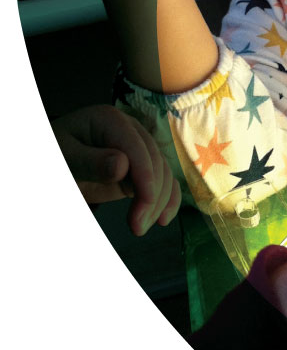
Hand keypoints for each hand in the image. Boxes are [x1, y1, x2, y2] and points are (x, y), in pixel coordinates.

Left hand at [52, 105, 180, 235]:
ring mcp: (138, 147)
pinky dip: (168, 198)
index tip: (145, 203)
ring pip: (163, 173)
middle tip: (137, 228)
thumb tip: (122, 166)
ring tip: (139, 229)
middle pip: (154, 161)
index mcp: (110, 120)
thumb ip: (91, 162)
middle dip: (151, 195)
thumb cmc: (56, 156)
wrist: (56, 161)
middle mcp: (130, 129)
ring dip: (158, 202)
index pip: (136, 147)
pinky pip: (163, 179)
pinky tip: (163, 219)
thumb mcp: (65, 159)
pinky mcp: (142, 165)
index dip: (145, 175)